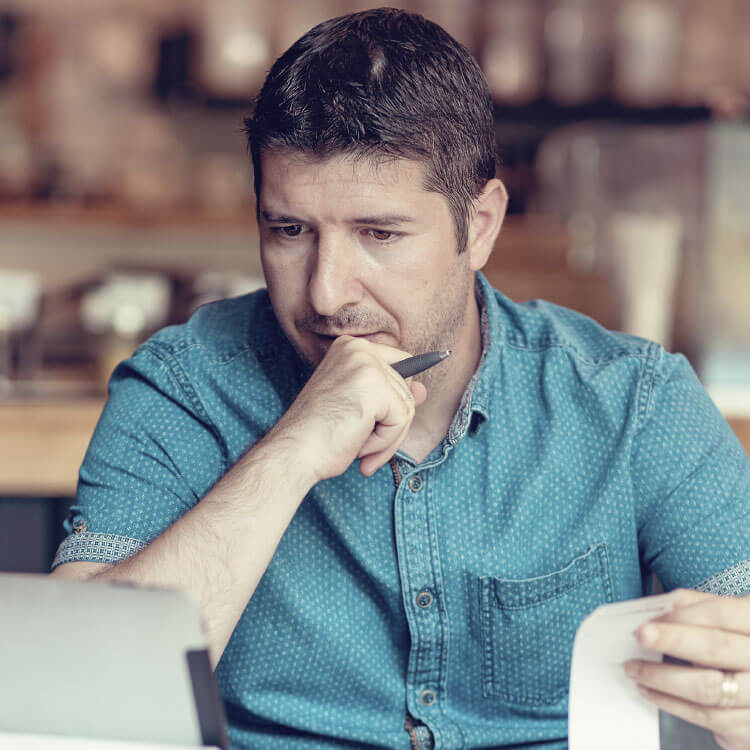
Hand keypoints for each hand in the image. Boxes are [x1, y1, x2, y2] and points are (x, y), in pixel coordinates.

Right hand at [272, 335, 426, 481]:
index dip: (396, 397)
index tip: (376, 420)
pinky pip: (402, 420)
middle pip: (406, 389)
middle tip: (361, 443)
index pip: (401, 366)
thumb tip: (423, 390)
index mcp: (351, 348)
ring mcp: (367, 365)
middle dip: (390, 424)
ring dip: (386, 437)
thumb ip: (391, 395)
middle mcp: (359, 349)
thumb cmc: (319, 435)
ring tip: (358, 446)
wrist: (293, 452)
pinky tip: (359, 447)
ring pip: (407, 407)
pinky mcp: (375, 387)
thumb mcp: (358, 407)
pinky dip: (385, 442)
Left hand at [623, 589, 749, 749]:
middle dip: (672, 641)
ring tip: (634, 669)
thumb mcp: (734, 617)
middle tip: (639, 637)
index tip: (651, 618)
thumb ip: (702, 606)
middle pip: (716, 649)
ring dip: (662, 679)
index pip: (721, 614)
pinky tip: (652, 693)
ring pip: (708, 688)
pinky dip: (673, 705)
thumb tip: (664, 606)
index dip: (683, 616)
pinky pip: (708, 718)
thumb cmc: (743, 645)